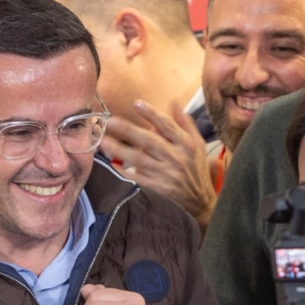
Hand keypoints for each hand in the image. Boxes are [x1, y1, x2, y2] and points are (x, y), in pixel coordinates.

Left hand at [100, 100, 215, 228]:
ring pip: (139, 159)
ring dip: (119, 150)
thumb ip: (185, 123)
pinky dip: (123, 172)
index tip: (137, 103)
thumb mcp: (197, 144)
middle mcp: (175, 158)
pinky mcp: (157, 189)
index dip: (152, 114)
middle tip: (110, 121)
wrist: (201, 202)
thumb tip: (174, 101)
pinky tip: (111, 164)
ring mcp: (165, 174)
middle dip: (128, 130)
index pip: (167, 125)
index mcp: (186, 144)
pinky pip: (137, 178)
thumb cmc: (196, 169)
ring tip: (103, 141)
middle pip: (149, 141)